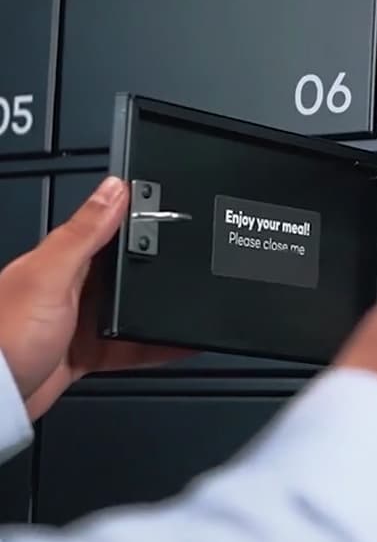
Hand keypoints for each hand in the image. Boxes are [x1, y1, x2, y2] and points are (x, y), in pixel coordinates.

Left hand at [0, 176, 189, 420]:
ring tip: (189, 303)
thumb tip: (114, 188)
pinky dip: (155, 346)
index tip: (174, 212)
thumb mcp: (50, 276)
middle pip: (125, 270)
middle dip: (155, 267)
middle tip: (192, 263)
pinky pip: (130, 347)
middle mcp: (70, 287)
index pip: (107, 228)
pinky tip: (176, 344)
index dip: (139, 219)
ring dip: (156, 309)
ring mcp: (78, 321)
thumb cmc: (2, 336)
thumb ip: (84, 233)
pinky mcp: (85, 353)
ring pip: (130, 309)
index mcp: (60, 259)